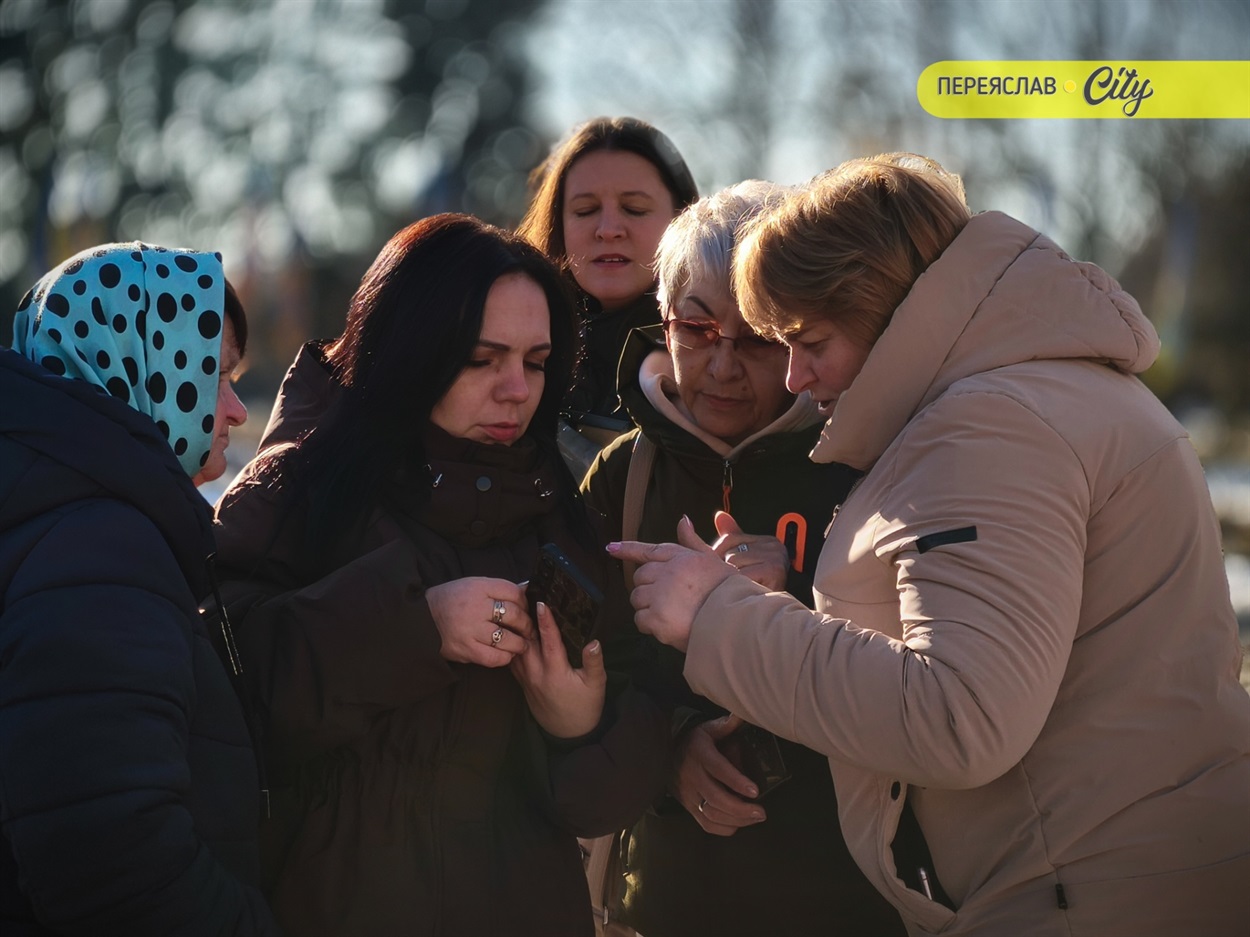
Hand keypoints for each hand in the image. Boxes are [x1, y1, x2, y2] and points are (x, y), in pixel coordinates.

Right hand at [426, 577, 532, 666]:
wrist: (423, 618)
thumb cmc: (452, 600)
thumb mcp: (474, 585)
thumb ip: (499, 589)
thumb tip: (526, 589)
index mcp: (478, 588)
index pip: (513, 592)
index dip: (525, 602)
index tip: (527, 609)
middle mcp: (475, 608)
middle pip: (514, 615)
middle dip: (527, 624)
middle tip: (529, 629)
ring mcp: (471, 630)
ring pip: (508, 639)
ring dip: (520, 643)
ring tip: (522, 643)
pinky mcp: (466, 650)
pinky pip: (494, 657)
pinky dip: (505, 657)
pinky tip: (506, 653)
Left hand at [511, 600, 606, 737]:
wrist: (568, 733)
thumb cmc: (585, 706)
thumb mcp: (596, 685)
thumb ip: (594, 662)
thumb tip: (593, 641)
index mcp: (556, 672)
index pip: (549, 641)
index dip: (545, 621)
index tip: (541, 602)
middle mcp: (537, 673)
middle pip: (527, 640)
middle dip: (526, 618)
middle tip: (527, 595)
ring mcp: (527, 678)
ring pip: (517, 648)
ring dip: (518, 629)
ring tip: (519, 608)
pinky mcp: (522, 682)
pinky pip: (513, 658)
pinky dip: (514, 643)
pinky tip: (515, 630)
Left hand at [608, 516, 735, 652]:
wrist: (735, 621)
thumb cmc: (728, 592)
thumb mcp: (712, 560)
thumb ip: (692, 542)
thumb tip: (682, 519)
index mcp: (681, 558)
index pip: (649, 550)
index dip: (628, 549)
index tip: (610, 548)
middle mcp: (668, 573)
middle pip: (640, 577)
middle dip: (648, 588)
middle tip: (667, 600)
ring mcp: (660, 595)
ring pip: (637, 598)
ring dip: (648, 607)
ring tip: (670, 614)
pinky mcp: (656, 617)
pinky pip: (640, 620)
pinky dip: (649, 626)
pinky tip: (667, 627)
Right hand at [672, 714, 766, 835]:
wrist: (665, 753)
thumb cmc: (695, 741)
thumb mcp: (708, 729)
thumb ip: (727, 725)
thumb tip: (743, 714)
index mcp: (700, 753)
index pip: (718, 769)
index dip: (736, 781)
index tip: (756, 791)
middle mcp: (692, 776)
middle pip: (715, 797)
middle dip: (740, 808)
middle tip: (762, 812)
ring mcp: (688, 794)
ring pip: (711, 814)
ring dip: (736, 820)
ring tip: (756, 817)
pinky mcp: (688, 807)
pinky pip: (705, 824)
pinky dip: (724, 828)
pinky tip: (739, 824)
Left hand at [711, 511, 788, 591]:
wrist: (773, 613)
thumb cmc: (758, 587)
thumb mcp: (744, 558)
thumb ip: (732, 537)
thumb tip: (720, 516)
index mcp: (767, 541)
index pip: (730, 538)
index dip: (717, 554)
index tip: (718, 568)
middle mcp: (773, 546)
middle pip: (730, 551)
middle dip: (725, 569)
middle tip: (732, 583)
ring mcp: (775, 557)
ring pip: (733, 562)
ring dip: (731, 579)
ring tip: (740, 589)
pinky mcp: (773, 570)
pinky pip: (741, 574)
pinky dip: (738, 586)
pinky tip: (744, 592)